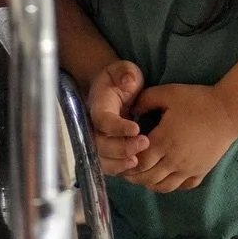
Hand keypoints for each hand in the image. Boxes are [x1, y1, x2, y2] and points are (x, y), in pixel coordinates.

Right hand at [86, 60, 150, 175]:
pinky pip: (106, 165)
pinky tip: (135, 167)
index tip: (136, 128)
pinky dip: (119, 169)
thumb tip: (128, 81)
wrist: (111, 89)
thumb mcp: (123, 69)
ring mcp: (97, 139)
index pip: (102, 120)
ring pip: (101, 158)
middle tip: (144, 143)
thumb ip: (125, 72)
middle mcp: (93, 125)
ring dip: (119, 163)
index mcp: (98, 105)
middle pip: (99, 144)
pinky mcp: (104, 149)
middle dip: (121, 148)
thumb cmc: (120, 79)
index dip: (117, 127)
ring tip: (139, 162)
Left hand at [122, 83, 237, 192]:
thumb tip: (130, 109)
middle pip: (148, 177)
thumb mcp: (168, 93)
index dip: (127, 162)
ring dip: (149, 184)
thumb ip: (146, 99)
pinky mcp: (200, 172)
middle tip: (125, 171)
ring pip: (163, 186)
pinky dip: (170, 186)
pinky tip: (165, 179)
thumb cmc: (197, 100)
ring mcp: (188, 168)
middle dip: (134, 176)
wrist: (228, 112)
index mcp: (163, 141)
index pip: (138, 161)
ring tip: (142, 177)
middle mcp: (174, 160)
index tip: (120, 158)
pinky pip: (182, 187)